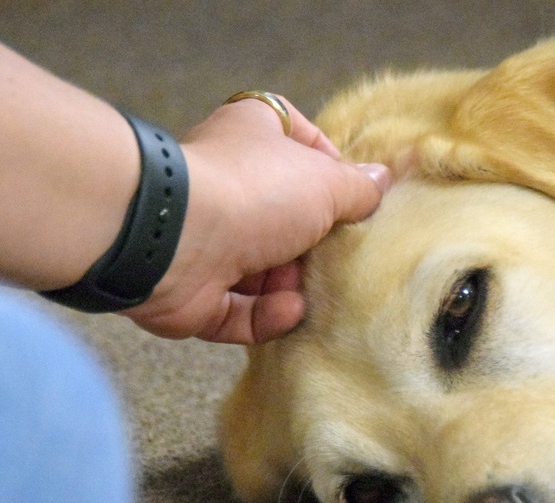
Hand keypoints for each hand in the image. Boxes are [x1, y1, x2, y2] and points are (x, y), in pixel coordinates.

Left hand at [123, 95, 390, 343]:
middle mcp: (225, 183)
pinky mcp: (194, 290)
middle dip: (313, 244)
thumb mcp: (326, 183)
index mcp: (250, 136)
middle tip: (343, 257)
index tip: (351, 190)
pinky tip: (288, 312)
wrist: (173, 241)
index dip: (324, 160)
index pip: (291, 136)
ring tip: (312, 293)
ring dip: (290, 286)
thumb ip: (358, 188)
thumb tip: (381, 182)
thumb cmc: (254, 192)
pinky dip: (265, 315)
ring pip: (260, 269)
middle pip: (282, 215)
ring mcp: (205, 239)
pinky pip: (238, 308)